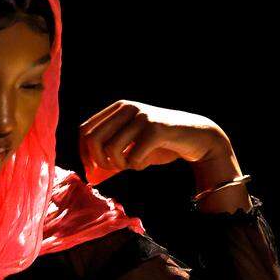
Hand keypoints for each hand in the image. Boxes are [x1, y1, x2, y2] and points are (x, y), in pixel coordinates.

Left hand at [78, 99, 228, 184]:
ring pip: (111, 150)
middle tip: (113, 169)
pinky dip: (137, 166)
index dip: (83, 152)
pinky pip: (133, 158)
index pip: (85, 129)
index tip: (90, 169)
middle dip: (98, 161)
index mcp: (118, 108)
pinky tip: (146, 162)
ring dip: (120, 165)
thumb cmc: (159, 144)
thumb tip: (87, 171)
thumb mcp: (131, 144)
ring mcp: (141, 117)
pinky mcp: (155, 129)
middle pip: (92, 139)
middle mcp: (127, 108)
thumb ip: (109, 151)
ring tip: (132, 164)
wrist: (196, 137)